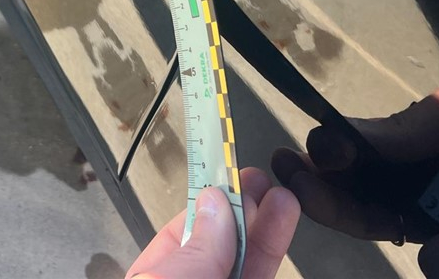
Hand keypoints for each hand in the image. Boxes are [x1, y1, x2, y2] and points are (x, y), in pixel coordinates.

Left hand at [125, 167, 299, 278]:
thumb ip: (193, 251)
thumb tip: (214, 205)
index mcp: (155, 278)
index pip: (179, 233)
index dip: (203, 202)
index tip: (222, 171)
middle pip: (218, 243)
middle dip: (239, 207)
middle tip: (256, 177)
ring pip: (247, 257)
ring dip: (265, 222)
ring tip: (280, 193)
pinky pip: (264, 272)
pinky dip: (275, 245)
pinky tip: (283, 219)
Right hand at [272, 84, 438, 278]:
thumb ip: (405, 127)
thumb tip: (340, 138)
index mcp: (415, 158)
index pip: (355, 162)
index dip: (326, 161)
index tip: (308, 156)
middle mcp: (419, 200)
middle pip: (353, 206)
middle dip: (322, 197)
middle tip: (294, 183)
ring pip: (397, 243)